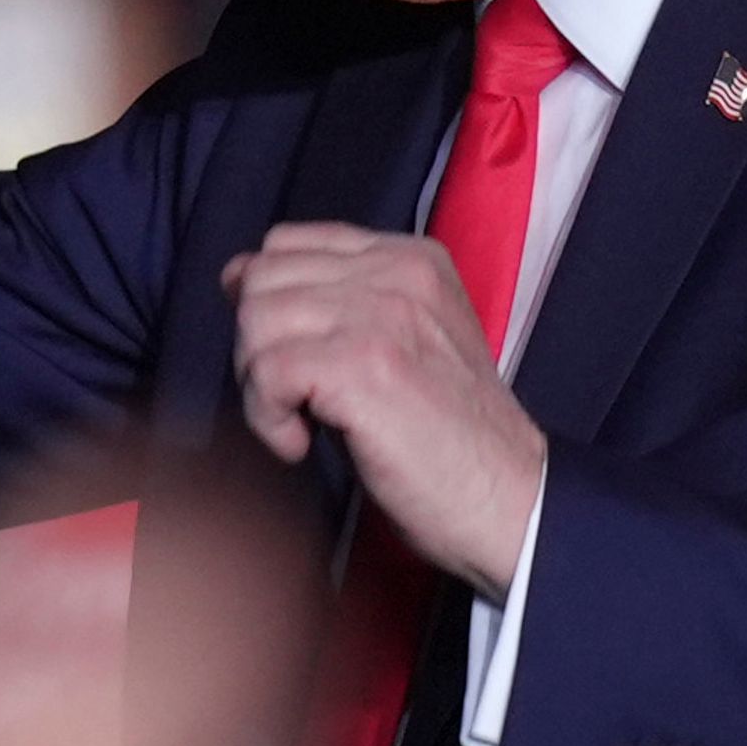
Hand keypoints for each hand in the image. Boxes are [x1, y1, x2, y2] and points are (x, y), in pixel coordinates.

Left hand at [226, 223, 547, 590]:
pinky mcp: (365, 365)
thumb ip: (329, 302)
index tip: (283, 358)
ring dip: (261, 386)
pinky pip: (268, 371)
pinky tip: (303, 444)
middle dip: (256, 346)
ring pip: (257, 322)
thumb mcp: (397, 344)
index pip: (287, 244)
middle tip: (294, 401)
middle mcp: (398, 272)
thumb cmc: (448, 440)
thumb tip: (236, 276)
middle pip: (262, 279)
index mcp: (409, 259)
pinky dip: (268, 418)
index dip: (264, 303)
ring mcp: (383, 315)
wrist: (510, 501)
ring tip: (302, 424)